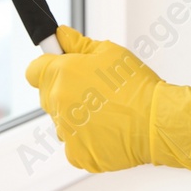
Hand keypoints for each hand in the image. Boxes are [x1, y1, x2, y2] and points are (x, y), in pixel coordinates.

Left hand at [24, 26, 190, 181]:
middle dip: (63, 90)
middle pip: (47, 96)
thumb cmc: (137, 86)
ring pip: (61, 121)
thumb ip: (78, 44)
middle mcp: (59, 104)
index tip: (60, 66)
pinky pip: (73, 144)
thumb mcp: (109, 52)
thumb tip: (61, 36)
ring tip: (104, 111)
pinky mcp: (78, 154)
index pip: (34, 71)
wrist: (156, 121)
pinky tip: (105, 129)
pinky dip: (85, 139)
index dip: (47, 66)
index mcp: (62, 75)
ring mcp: (66, 132)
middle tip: (92, 89)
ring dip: (74, 116)